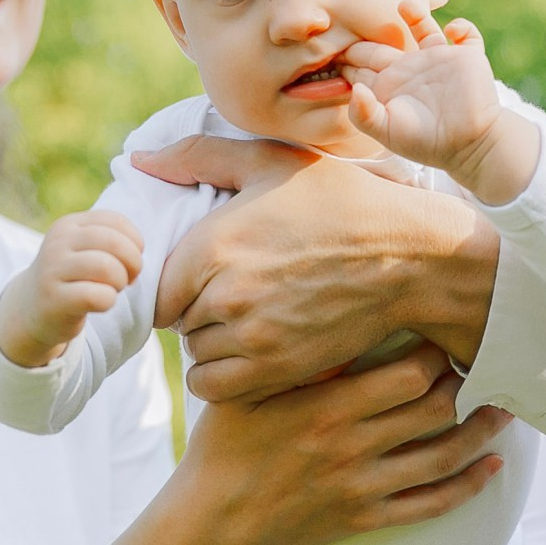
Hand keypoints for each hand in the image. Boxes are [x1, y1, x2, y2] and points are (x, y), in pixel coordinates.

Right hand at [0, 210, 144, 367]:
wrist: (32, 308)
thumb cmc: (72, 277)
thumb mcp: (84, 249)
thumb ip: (110, 238)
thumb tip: (138, 249)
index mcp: (69, 225)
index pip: (116, 221)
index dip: (135, 242)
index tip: (129, 261)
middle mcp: (58, 242)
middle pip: (114, 242)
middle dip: (133, 263)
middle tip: (128, 279)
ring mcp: (52, 270)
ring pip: (107, 268)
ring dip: (120, 282)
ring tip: (113, 289)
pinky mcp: (54, 299)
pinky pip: (98, 296)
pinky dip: (109, 301)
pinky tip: (100, 303)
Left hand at [131, 137, 500, 401]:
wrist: (407, 256)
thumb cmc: (340, 202)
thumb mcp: (271, 164)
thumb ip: (199, 157)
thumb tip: (138, 161)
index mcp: (212, 244)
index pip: (155, 286)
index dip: (176, 282)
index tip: (203, 275)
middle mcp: (224, 295)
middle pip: (177, 320)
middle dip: (197, 308)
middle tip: (235, 292)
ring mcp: (251, 338)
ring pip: (196, 353)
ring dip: (213, 342)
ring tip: (250, 318)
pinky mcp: (277, 370)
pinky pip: (215, 387)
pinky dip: (224, 374)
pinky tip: (253, 348)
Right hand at [176, 342, 512, 544]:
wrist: (215, 522)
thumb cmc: (226, 447)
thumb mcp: (247, 392)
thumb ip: (293, 360)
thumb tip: (337, 321)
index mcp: (328, 409)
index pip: (408, 374)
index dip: (437, 353)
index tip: (446, 334)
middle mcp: (354, 447)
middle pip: (435, 408)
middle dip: (467, 382)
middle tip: (484, 361)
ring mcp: (365, 486)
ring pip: (444, 457)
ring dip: (482, 431)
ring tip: (507, 409)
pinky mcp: (367, 517)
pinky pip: (430, 504)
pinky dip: (468, 486)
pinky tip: (493, 468)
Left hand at [341, 2, 538, 203]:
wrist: (469, 146)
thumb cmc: (425, 142)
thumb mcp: (386, 131)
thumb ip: (363, 113)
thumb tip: (355, 88)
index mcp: (390, 85)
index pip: (363, 65)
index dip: (348, 57)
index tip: (331, 49)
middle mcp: (412, 68)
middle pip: (386, 44)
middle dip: (369, 34)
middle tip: (354, 17)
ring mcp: (440, 60)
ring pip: (425, 29)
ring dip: (416, 14)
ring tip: (405, 4)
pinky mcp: (467, 57)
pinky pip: (466, 34)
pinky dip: (462, 27)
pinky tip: (452, 31)